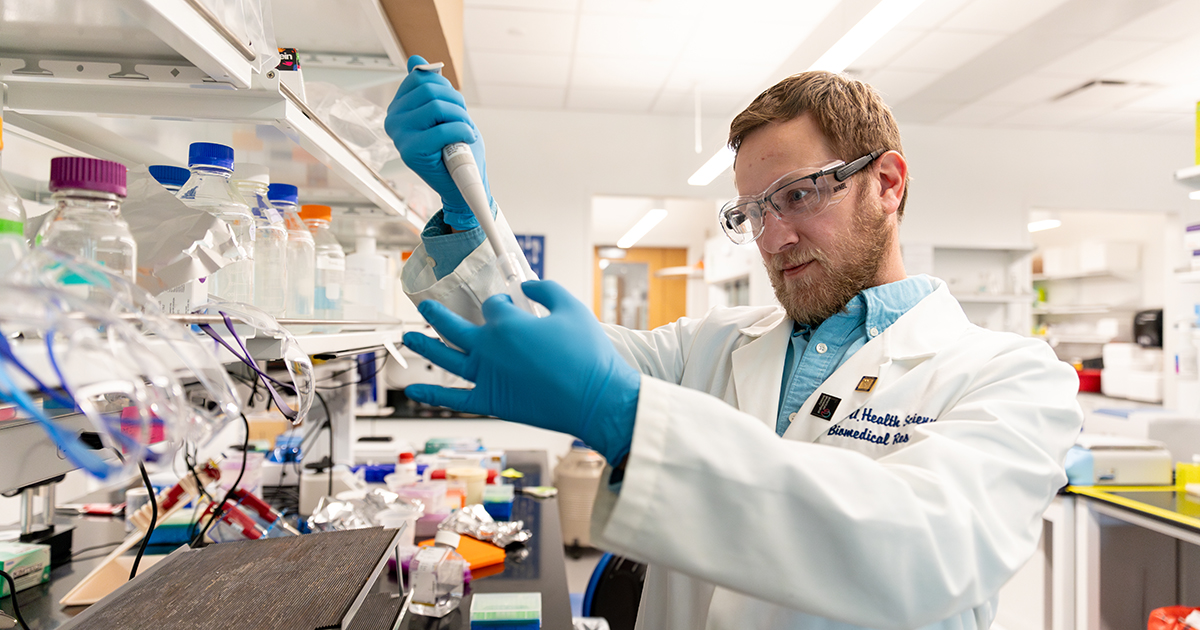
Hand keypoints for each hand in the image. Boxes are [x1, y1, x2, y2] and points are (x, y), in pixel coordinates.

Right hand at [384, 55, 490, 230]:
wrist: (463, 183)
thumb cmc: (457, 147)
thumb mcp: (445, 110)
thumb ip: (429, 86)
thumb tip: (415, 59)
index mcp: (398, 107)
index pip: (420, 77)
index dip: (445, 88)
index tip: (452, 108)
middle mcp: (392, 119)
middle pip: (430, 90)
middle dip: (456, 103)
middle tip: (463, 122)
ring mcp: (399, 136)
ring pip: (438, 106)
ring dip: (461, 119)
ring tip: (463, 133)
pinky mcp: (411, 152)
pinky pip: (444, 129)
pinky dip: (463, 133)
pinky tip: (465, 142)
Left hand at [403, 281, 639, 464]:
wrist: (597, 399)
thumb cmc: (588, 355)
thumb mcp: (572, 308)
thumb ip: (546, 290)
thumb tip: (527, 286)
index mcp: (508, 323)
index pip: (494, 307)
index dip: (503, 305)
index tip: (512, 308)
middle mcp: (489, 348)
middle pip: (455, 326)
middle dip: (438, 314)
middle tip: (426, 306)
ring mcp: (486, 376)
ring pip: (445, 357)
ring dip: (423, 346)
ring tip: (407, 338)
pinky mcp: (490, 403)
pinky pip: (454, 399)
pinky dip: (432, 395)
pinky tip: (414, 390)